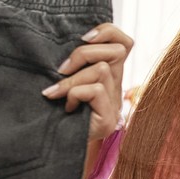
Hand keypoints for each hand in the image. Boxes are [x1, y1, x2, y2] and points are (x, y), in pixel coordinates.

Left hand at [44, 24, 132, 140]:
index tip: (82, 37)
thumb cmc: (55, 109)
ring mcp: (115, 104)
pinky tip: (67, 107)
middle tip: (62, 69)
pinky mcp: (108, 118)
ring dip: (73, 79)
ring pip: (103, 69)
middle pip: (117, 50)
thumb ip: (73, 62)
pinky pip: (95, 90)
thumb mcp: (65, 77)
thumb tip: (63, 38)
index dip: (107, 32)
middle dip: (85, 54)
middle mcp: (117, 86)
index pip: (124, 42)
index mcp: (110, 74)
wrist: (55, 146)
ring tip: (55, 92)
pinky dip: (74, 94)